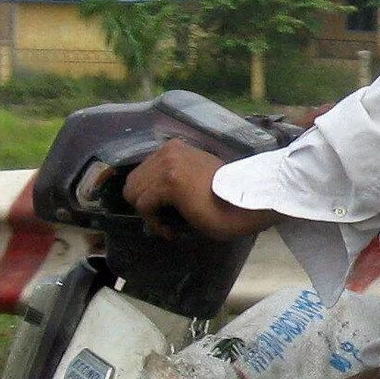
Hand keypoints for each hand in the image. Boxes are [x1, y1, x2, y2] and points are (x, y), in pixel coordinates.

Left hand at [119, 140, 278, 241]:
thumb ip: (173, 178)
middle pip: (132, 184)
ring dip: (150, 216)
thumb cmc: (227, 197)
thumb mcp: (195, 177)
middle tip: (166, 222)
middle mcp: (168, 151)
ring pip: (135, 195)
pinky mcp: (170, 182)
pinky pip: (144, 206)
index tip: (165, 213)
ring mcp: (168, 165)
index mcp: (174, 147)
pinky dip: (154, 223)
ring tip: (170, 227)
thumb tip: (151, 196)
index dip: (148, 197)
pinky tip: (171, 230)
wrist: (247, 203)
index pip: (141, 173)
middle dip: (146, 206)